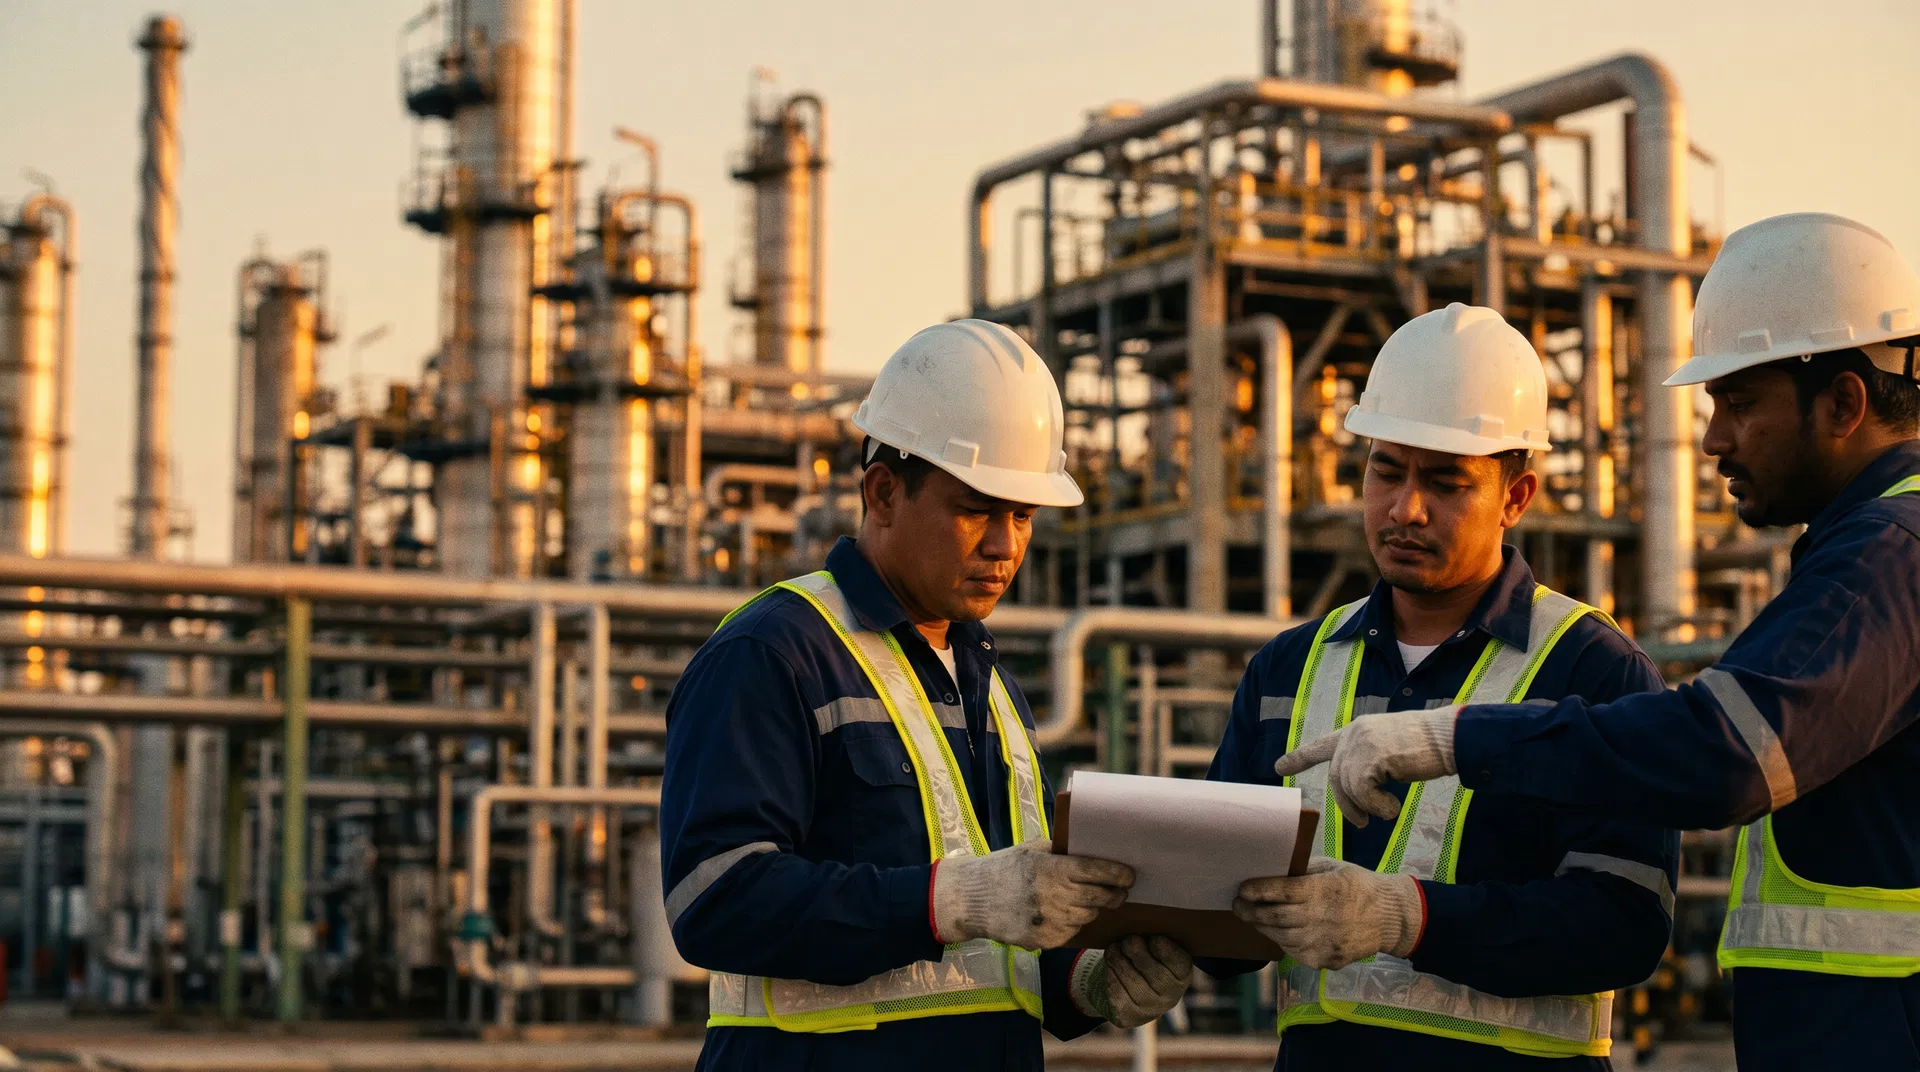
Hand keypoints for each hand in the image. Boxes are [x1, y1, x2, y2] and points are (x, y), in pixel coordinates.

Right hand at [932, 839, 1132, 948]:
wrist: (971, 899)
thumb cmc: (1004, 868)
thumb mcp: (1032, 850)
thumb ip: (1062, 853)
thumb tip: (1093, 852)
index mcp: (1054, 868)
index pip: (1099, 872)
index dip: (1120, 875)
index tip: (1130, 876)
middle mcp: (1056, 896)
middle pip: (1102, 898)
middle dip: (1114, 895)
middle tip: (1118, 892)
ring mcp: (1051, 921)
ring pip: (1088, 917)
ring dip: (1090, 909)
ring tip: (1080, 901)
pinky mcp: (1045, 940)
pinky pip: (1071, 932)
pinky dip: (1071, 924)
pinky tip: (1058, 915)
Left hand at [1072, 935, 1192, 1028]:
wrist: (1134, 990)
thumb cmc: (1148, 958)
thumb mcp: (1157, 946)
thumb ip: (1155, 936)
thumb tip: (1143, 921)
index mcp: (1182, 975)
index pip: (1178, 963)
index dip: (1165, 949)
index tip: (1154, 938)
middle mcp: (1169, 997)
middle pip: (1153, 972)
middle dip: (1136, 950)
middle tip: (1128, 939)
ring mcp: (1149, 1009)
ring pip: (1130, 980)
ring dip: (1118, 959)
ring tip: (1114, 949)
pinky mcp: (1128, 1016)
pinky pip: (1116, 992)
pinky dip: (1110, 974)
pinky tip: (1111, 966)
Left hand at [1233, 858, 1424, 970]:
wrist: (1389, 917)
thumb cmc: (1355, 885)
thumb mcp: (1331, 868)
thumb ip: (1301, 871)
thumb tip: (1267, 870)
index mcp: (1322, 890)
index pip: (1280, 891)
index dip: (1257, 891)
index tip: (1241, 890)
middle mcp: (1320, 918)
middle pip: (1273, 918)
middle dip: (1249, 911)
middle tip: (1237, 905)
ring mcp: (1322, 943)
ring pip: (1280, 937)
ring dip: (1262, 927)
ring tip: (1253, 917)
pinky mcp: (1324, 961)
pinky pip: (1293, 951)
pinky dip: (1282, 941)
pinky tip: (1278, 931)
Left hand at [1272, 706, 1458, 825]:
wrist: (1451, 736)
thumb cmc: (1428, 747)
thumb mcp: (1391, 748)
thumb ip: (1370, 760)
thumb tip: (1357, 789)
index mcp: (1357, 730)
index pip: (1322, 744)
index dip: (1300, 757)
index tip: (1278, 766)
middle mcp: (1355, 734)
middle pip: (1335, 777)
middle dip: (1345, 805)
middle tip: (1359, 823)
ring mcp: (1362, 743)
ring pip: (1348, 788)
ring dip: (1365, 808)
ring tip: (1386, 812)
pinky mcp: (1373, 757)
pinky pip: (1363, 792)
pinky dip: (1377, 807)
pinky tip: (1393, 807)